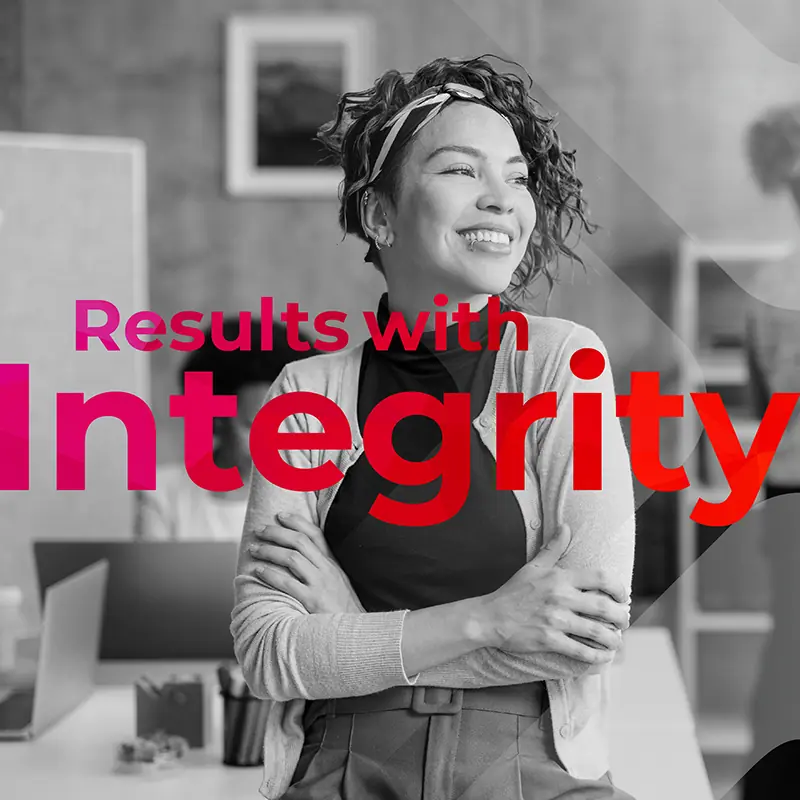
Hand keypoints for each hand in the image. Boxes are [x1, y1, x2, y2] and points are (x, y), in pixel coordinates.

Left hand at [249, 512, 365, 613]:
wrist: (358, 634)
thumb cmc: (343, 612)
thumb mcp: (338, 584)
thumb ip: (323, 571)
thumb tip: (300, 561)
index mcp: (333, 564)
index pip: (316, 534)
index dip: (297, 522)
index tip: (280, 515)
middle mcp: (327, 570)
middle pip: (300, 541)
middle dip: (277, 532)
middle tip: (259, 530)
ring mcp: (321, 584)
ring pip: (292, 557)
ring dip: (269, 550)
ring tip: (254, 548)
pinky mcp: (313, 601)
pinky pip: (287, 583)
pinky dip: (270, 574)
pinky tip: (258, 570)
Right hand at [480, 524, 630, 664]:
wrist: (490, 617)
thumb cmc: (513, 592)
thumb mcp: (533, 566)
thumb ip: (553, 548)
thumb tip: (565, 527)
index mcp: (559, 577)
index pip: (601, 578)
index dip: (619, 587)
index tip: (623, 596)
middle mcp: (561, 597)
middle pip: (604, 607)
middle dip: (622, 617)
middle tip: (624, 621)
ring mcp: (555, 620)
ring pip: (597, 632)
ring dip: (613, 639)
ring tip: (616, 641)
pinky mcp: (549, 640)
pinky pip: (581, 651)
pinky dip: (597, 657)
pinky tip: (603, 657)